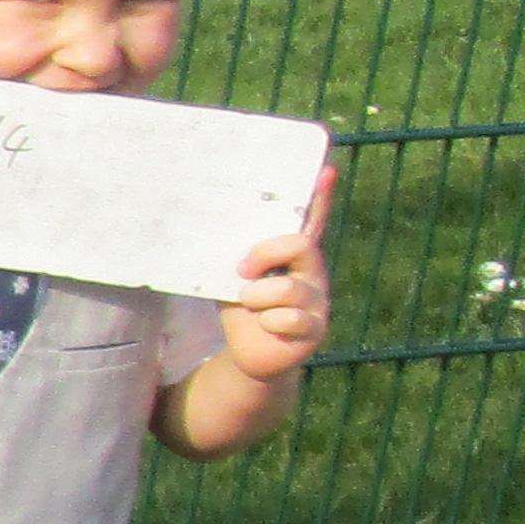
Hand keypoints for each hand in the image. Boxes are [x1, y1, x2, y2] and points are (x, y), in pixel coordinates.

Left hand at [217, 167, 336, 382]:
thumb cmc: (242, 308)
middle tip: (243, 272)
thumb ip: (230, 255)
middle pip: (299, 244)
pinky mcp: (316, 329)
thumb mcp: (230, 277)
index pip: (310, 222)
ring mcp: (318, 301)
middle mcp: (313, 274)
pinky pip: (289, 319)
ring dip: (256, 298)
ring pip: (287, 288)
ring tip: (251, 307)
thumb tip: (199, 225)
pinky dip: (267, 323)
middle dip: (264, 254)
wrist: (250, 352)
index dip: (319, 198)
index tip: (325, 171)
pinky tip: (268, 328)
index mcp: (294, 257)